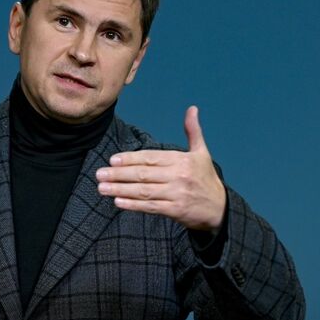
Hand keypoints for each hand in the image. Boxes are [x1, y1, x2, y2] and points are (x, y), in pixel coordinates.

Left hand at [96, 106, 225, 232]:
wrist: (220, 208)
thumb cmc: (205, 178)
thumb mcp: (202, 153)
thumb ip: (193, 132)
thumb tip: (192, 109)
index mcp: (182, 160)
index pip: (150, 158)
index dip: (130, 159)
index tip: (112, 160)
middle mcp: (179, 176)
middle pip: (143, 174)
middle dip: (119, 175)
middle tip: (99, 174)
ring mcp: (177, 194)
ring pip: (143, 191)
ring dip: (120, 189)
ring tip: (102, 188)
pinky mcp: (175, 210)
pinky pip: (150, 207)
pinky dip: (133, 205)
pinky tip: (117, 202)